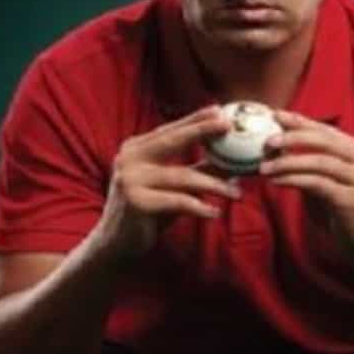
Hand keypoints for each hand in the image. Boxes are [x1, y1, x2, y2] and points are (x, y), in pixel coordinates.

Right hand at [95, 105, 240, 261]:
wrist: (116, 243)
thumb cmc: (149, 212)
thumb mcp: (173, 187)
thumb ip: (197, 171)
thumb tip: (232, 160)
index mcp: (135, 149)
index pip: (169, 130)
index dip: (194, 119)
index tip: (219, 110)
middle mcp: (129, 159)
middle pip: (171, 141)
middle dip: (202, 131)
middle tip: (228, 127)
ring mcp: (130, 180)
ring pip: (181, 176)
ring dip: (214, 184)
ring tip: (236, 193)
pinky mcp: (136, 202)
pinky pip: (177, 201)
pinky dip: (199, 207)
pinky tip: (214, 212)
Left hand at [260, 110, 353, 269]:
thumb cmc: (341, 214)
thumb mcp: (324, 185)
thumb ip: (309, 166)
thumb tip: (276, 148)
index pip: (327, 131)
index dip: (301, 121)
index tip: (275, 115)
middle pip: (325, 141)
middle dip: (293, 137)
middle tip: (267, 141)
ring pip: (320, 162)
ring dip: (288, 162)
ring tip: (264, 166)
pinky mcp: (353, 199)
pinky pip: (318, 183)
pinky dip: (294, 179)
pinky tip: (276, 181)